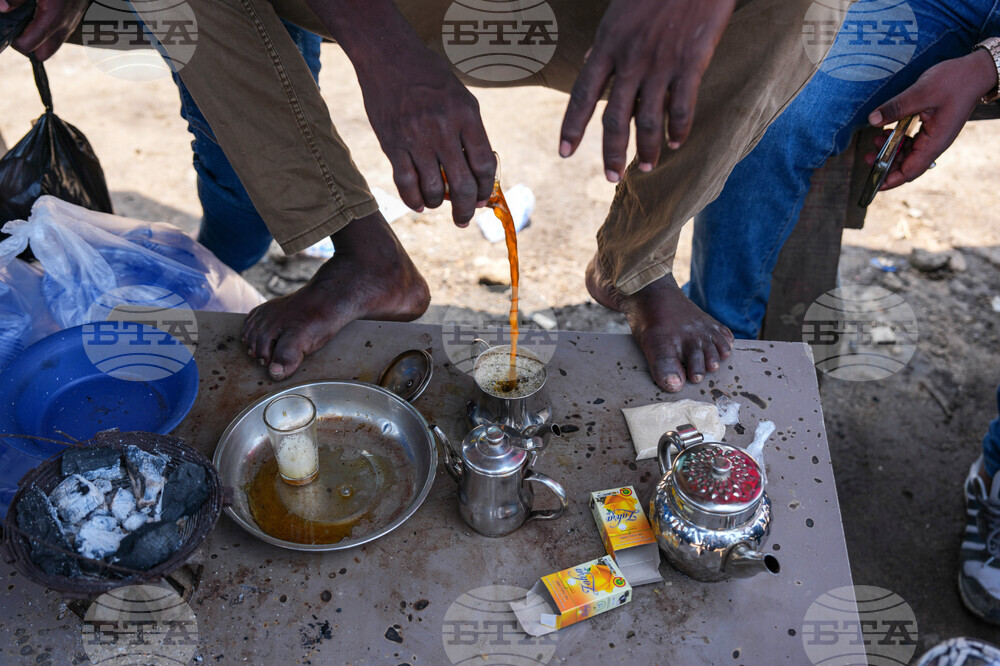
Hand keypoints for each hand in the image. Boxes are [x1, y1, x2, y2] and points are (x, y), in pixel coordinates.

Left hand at [6, 0, 88, 60]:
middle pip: (42, 54)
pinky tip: (40, 13)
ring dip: (38, 38)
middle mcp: (63, 26)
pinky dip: (48, 29)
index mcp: (52, 18)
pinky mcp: (74, 18)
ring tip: (28, 19)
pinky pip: (59, 33)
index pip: (28, 46)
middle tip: (18, 26)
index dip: (14, 40)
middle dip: (27, 44)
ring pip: (52, 45)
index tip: (8, 25)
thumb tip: (2, 8)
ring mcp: (71, 24)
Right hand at [356, 46, 495, 226]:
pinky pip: (405, 183)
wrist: (388, 55)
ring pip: (433, 189)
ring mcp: (415, 137)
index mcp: (466, 114)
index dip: (485, 188)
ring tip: (438, 203)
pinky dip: (413, 200)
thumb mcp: (460, 96)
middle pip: (461, 184)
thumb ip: (470, 131)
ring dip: (438, 204)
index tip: (482, 199)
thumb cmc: (429, 75)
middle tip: (464, 218)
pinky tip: (419, 204)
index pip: (484, 164)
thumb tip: (478, 172)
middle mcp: (443, 128)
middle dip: (465, 209)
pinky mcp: (392, 143)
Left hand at [559, 0, 735, 181]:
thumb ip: (605, 42)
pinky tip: (677, 143)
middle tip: (610, 177)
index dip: (571, 127)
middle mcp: (630, 60)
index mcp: (608, 45)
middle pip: (615, 119)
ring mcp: (661, 64)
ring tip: (648, 166)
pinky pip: (682, 107)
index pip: (582, 95)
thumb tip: (590, 61)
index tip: (564, 153)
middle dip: (612, 153)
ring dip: (648, 149)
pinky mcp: (692, 63)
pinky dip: (679, 129)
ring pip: (649, 120)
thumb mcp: (618, 11)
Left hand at [866, 50, 998, 189]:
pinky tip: (886, 131)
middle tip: (867, 156)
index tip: (872, 181)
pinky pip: (911, 141)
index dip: (889, 179)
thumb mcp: (922, 92)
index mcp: (934, 142)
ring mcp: (933, 137)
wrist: (975, 71)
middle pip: (906, 165)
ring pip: (907, 153)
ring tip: (875, 139)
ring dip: (890, 150)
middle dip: (885, 164)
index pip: (910, 171)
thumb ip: (896, 107)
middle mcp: (934, 144)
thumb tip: (873, 119)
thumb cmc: (955, 81)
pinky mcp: (930, 128)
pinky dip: (897, 140)